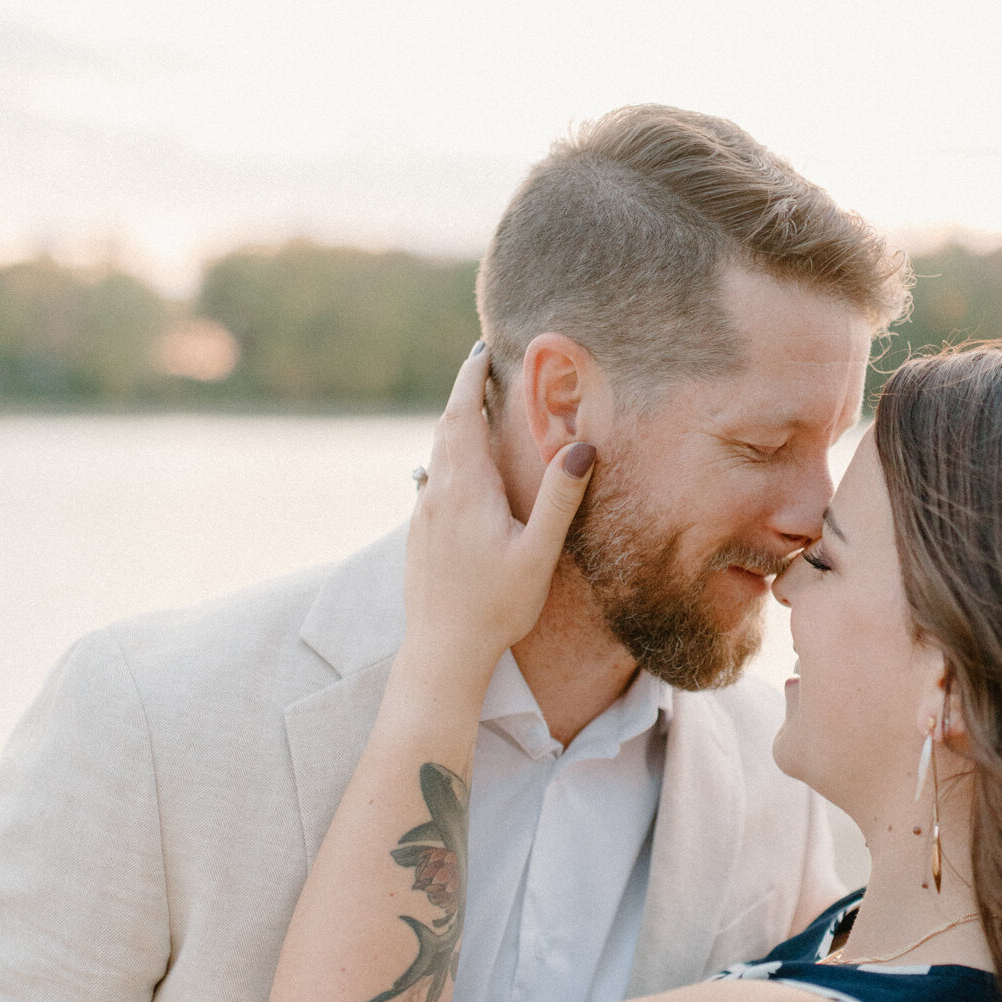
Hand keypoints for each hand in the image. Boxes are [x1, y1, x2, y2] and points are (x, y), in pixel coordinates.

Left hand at [401, 346, 595, 678]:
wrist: (442, 651)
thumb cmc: (495, 606)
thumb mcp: (537, 552)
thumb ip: (559, 498)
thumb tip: (582, 447)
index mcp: (466, 488)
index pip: (463, 414)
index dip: (472, 378)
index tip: (482, 350)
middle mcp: (438, 493)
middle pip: (446, 427)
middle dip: (464, 393)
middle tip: (483, 367)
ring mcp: (423, 514)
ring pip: (436, 454)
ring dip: (455, 425)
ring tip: (475, 409)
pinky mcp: (419, 535)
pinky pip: (432, 480)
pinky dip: (448, 457)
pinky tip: (462, 472)